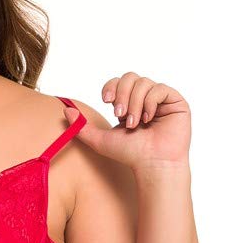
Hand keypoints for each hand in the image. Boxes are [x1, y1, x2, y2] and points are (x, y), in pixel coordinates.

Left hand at [63, 72, 190, 170]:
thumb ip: (82, 126)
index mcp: (129, 104)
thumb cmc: (130, 155)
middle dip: (122, 94)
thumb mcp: (100, 140)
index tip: (105, 101)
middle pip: (130, 77)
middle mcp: (145, 99)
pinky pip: (160, 89)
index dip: (111, 87)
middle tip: (120, 115)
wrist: (152, 164)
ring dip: (135, 103)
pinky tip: (148, 119)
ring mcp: (161, 100)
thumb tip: (65, 110)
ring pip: (144, 83)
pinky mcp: (176, 102)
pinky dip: (150, 102)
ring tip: (135, 123)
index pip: (118, 82)